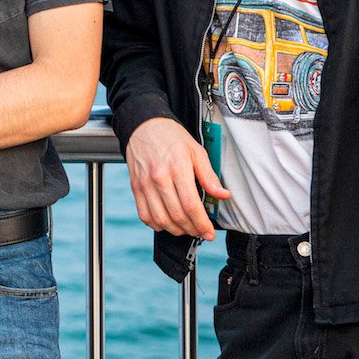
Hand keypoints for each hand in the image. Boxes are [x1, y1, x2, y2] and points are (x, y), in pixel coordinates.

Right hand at [124, 117, 227, 239]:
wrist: (143, 125)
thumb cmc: (171, 137)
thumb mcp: (196, 151)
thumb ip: (209, 176)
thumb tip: (223, 194)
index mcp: (177, 168)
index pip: (191, 205)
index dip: (202, 224)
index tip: (209, 232)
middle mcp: (159, 178)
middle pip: (177, 215)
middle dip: (192, 230)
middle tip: (201, 231)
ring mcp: (145, 184)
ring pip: (160, 219)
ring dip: (176, 230)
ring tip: (186, 228)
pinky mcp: (135, 187)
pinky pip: (144, 215)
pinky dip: (157, 225)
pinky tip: (167, 222)